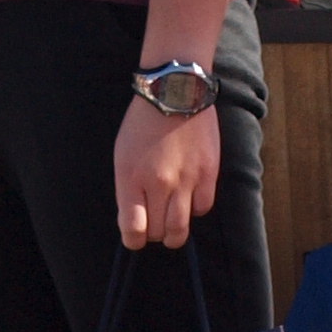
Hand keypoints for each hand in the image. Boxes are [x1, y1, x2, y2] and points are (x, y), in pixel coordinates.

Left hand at [114, 96, 218, 250]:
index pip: (133, 230)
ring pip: (181, 229)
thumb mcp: (122, 155)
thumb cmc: (142, 124)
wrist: (175, 92)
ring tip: (172, 223)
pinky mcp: (208, 173)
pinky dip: (195, 209)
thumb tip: (135, 219)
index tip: (135, 236)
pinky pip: (203, 208)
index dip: (133, 240)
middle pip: (157, 233)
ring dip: (174, 232)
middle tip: (154, 222)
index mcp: (131, 178)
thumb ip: (127, 189)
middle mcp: (159, 184)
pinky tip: (189, 198)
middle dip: (154, 233)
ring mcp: (186, 180)